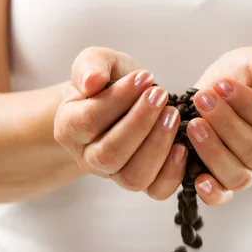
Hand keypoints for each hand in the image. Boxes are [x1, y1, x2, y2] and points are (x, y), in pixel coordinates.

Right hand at [54, 47, 187, 198]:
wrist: (126, 99)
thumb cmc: (110, 80)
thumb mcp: (99, 61)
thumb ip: (91, 65)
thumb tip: (92, 82)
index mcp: (69, 127)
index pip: (89, 120)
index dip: (119, 99)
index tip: (145, 77)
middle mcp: (87, 157)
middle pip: (109, 155)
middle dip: (140, 123)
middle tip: (161, 94)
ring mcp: (115, 175)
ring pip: (133, 177)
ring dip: (158, 145)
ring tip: (173, 115)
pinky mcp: (142, 181)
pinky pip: (156, 190)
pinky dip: (172, 172)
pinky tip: (183, 145)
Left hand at [187, 46, 251, 204]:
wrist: (224, 90)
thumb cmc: (246, 74)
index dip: (247, 105)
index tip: (221, 84)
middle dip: (225, 124)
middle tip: (202, 99)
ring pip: (239, 175)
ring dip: (212, 150)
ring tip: (193, 125)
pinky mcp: (226, 180)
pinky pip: (223, 196)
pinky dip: (211, 192)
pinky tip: (197, 178)